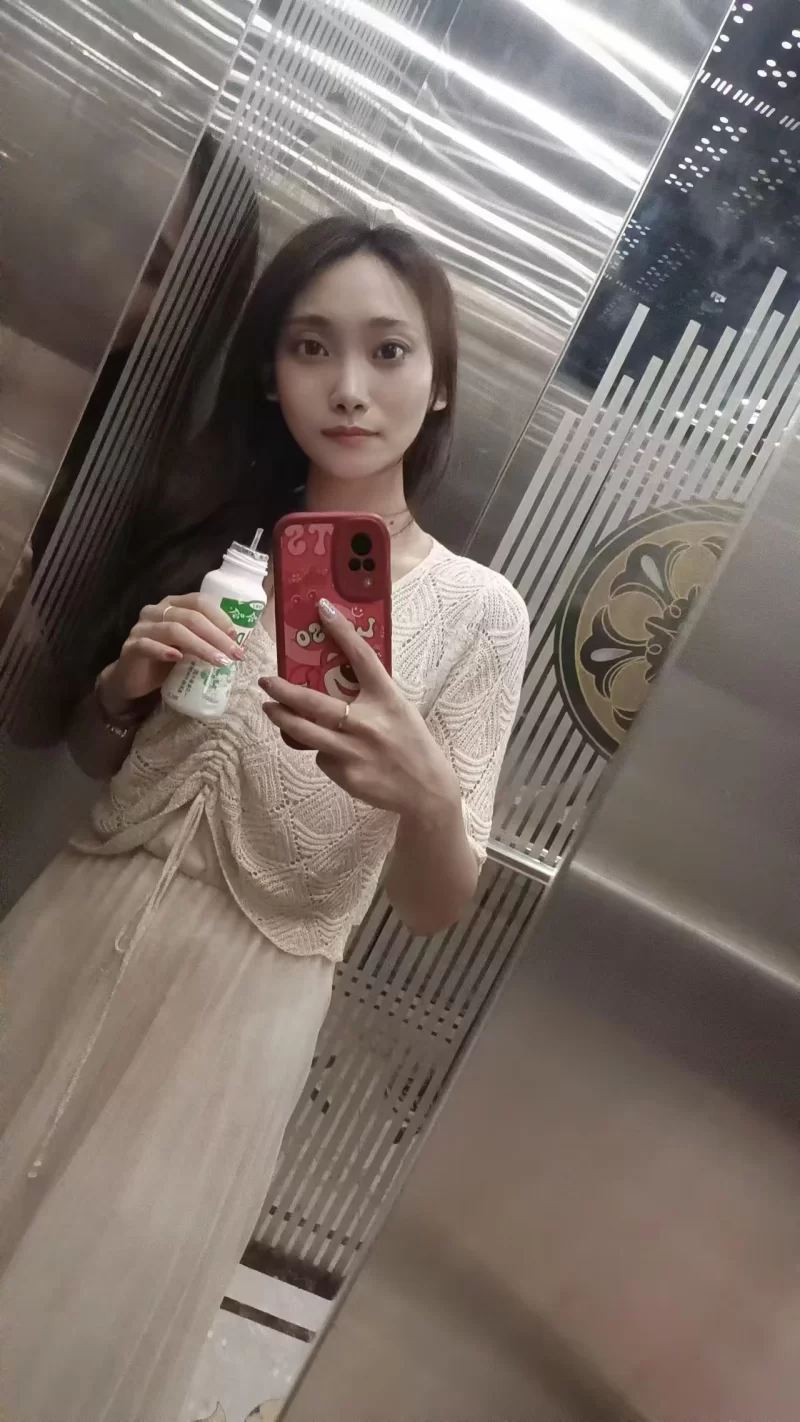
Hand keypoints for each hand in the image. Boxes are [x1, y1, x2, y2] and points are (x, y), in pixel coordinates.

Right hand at [99, 592, 242, 715]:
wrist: (135, 681)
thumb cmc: (167, 661)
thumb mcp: (190, 647)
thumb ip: (206, 640)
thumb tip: (237, 644)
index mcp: (173, 605)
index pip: (199, 601)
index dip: (220, 618)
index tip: (236, 638)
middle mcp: (156, 611)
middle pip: (190, 617)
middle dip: (216, 636)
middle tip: (234, 654)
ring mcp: (141, 628)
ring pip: (173, 630)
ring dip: (200, 646)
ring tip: (218, 661)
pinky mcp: (130, 647)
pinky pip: (147, 645)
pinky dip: (164, 651)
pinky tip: (178, 659)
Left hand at [260, 600, 460, 819]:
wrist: (426, 790)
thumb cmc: (411, 744)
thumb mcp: (398, 710)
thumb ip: (371, 696)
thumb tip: (333, 679)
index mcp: (387, 698)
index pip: (363, 657)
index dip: (343, 631)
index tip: (322, 609)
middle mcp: (368, 722)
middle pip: (315, 702)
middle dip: (284, 689)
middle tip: (266, 680)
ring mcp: (354, 751)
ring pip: (306, 732)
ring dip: (282, 718)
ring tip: (270, 708)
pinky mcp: (346, 774)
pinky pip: (322, 757)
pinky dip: (325, 753)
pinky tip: (342, 758)